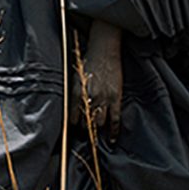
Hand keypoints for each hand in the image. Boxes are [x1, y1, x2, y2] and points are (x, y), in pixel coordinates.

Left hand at [70, 22, 122, 140]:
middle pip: (85, 122)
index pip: (73, 117)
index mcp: (76, 93)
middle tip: (87, 136)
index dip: (74, 126)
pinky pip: (114, 119)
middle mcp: (88, 98)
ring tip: (97, 136)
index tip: (75, 132)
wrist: (104, 50)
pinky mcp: (115, 98)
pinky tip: (112, 139)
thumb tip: (73, 109)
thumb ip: (74, 94)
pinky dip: (113, 131)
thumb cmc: (89, 62)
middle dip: (85, 131)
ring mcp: (103, 98)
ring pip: (99, 123)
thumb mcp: (75, 77)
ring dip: (97, 130)